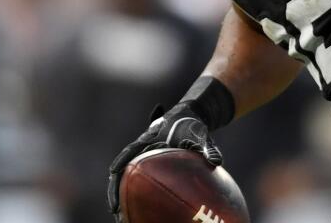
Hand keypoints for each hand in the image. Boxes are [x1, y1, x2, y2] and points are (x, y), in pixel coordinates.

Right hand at [107, 102, 222, 217]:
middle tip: (116, 210)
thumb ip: (207, 148)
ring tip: (124, 219)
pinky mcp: (152, 167)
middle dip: (116, 189)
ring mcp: (145, 159)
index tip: (113, 174)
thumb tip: (217, 161)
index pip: (130, 151)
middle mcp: (142, 150)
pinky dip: (141, 197)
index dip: (120, 162)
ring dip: (125, 197)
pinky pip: (144, 183)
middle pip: (123, 170)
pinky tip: (144, 215)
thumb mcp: (200, 134)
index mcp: (149, 138)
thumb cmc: (192, 125)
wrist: (191, 118)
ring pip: (129, 179)